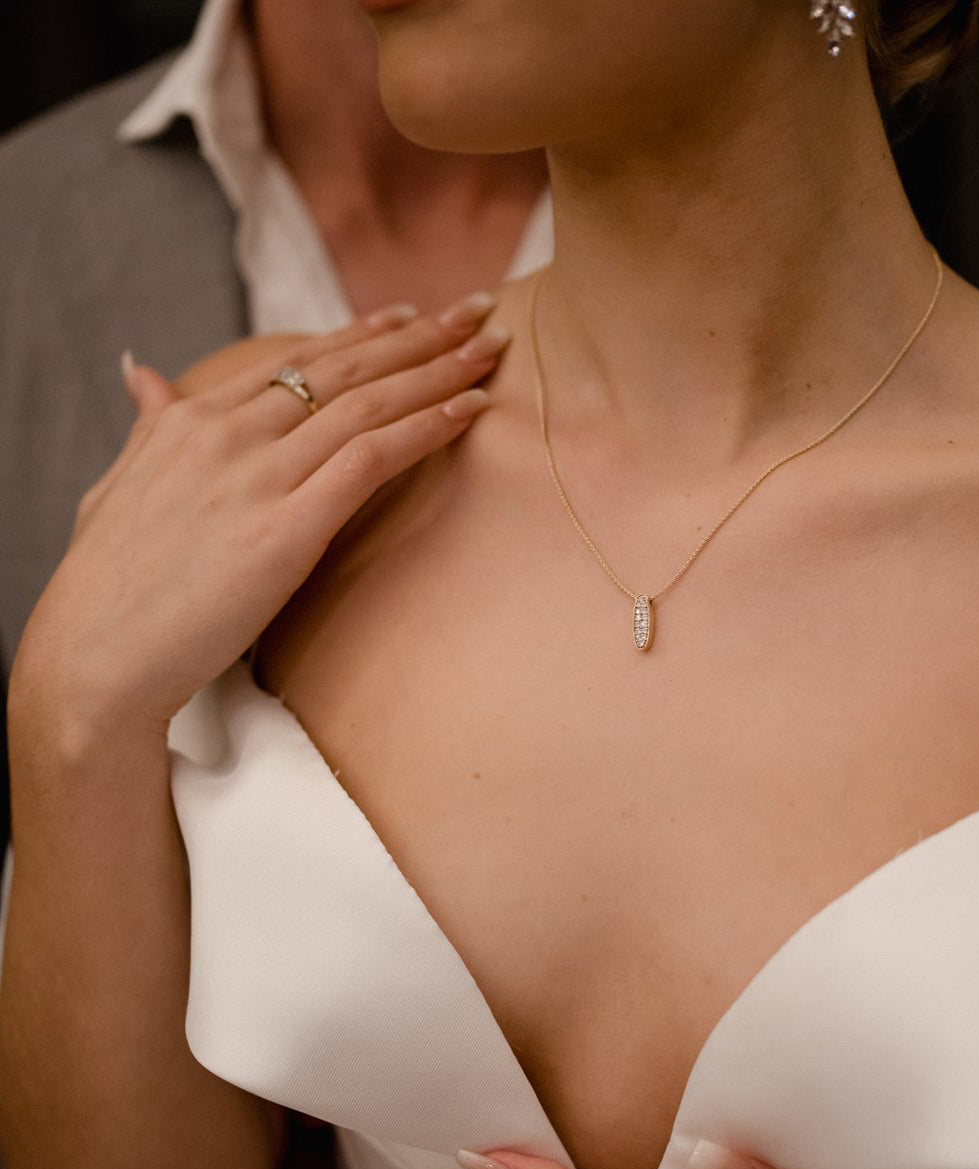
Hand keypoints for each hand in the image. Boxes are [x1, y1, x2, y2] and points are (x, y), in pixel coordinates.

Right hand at [11, 292, 506, 733]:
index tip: (409, 315)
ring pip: (367, 405)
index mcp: (191, 423)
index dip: (360, 336)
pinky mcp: (286, 526)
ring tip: (491, 348)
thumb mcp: (117, 487)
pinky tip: (471, 410)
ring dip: (438, 372)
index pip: (293, 361)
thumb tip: (144, 376)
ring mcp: (257, 477)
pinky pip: (372, 459)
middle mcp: (227, 435)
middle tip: (477, 310)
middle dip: (419, 336)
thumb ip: (148, 429)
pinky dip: (427, 428)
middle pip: (343, 370)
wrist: (95, 655)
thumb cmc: (109, 586)